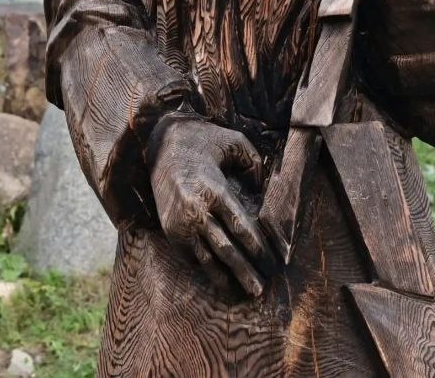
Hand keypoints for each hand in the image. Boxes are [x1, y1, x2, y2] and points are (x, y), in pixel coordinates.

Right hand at [149, 115, 270, 297]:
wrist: (162, 144)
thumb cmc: (203, 142)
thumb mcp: (234, 143)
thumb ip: (253, 165)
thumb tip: (261, 191)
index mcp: (214, 191)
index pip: (240, 228)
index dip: (258, 249)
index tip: (272, 263)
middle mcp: (195, 211)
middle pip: (226, 250)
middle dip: (245, 272)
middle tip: (260, 289)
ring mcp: (180, 223)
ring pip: (206, 259)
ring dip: (225, 278)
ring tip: (240, 292)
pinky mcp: (170, 229)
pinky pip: (190, 255)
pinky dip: (205, 268)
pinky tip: (220, 276)